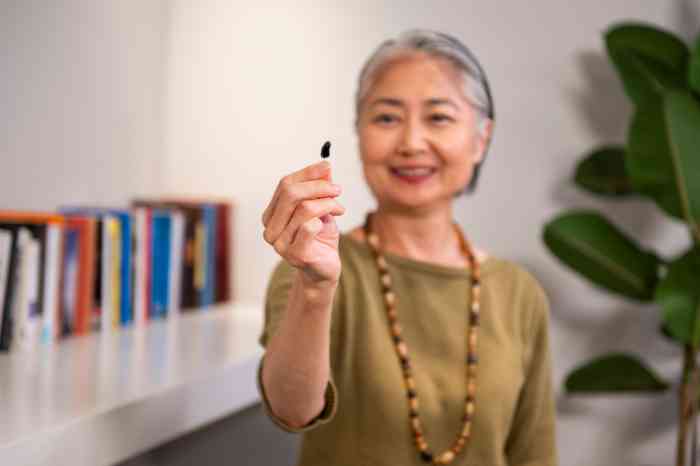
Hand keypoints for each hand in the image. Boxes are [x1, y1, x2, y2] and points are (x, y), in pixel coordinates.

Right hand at [262, 160, 344, 284]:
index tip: (327, 167)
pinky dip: (325, 220)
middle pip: (291, 193)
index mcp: (271, 215)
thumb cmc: (320, 237)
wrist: (324, 269)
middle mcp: (270, 229)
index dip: (307, 173)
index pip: (285, 184)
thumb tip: (325, 167)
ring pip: (305, 208)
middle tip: (338, 189)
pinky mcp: (296, 255)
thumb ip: (319, 189)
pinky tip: (329, 225)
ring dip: (328, 204)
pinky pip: (310, 226)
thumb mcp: (321, 208)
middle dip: (319, 186)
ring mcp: (280, 244)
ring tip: (339, 208)